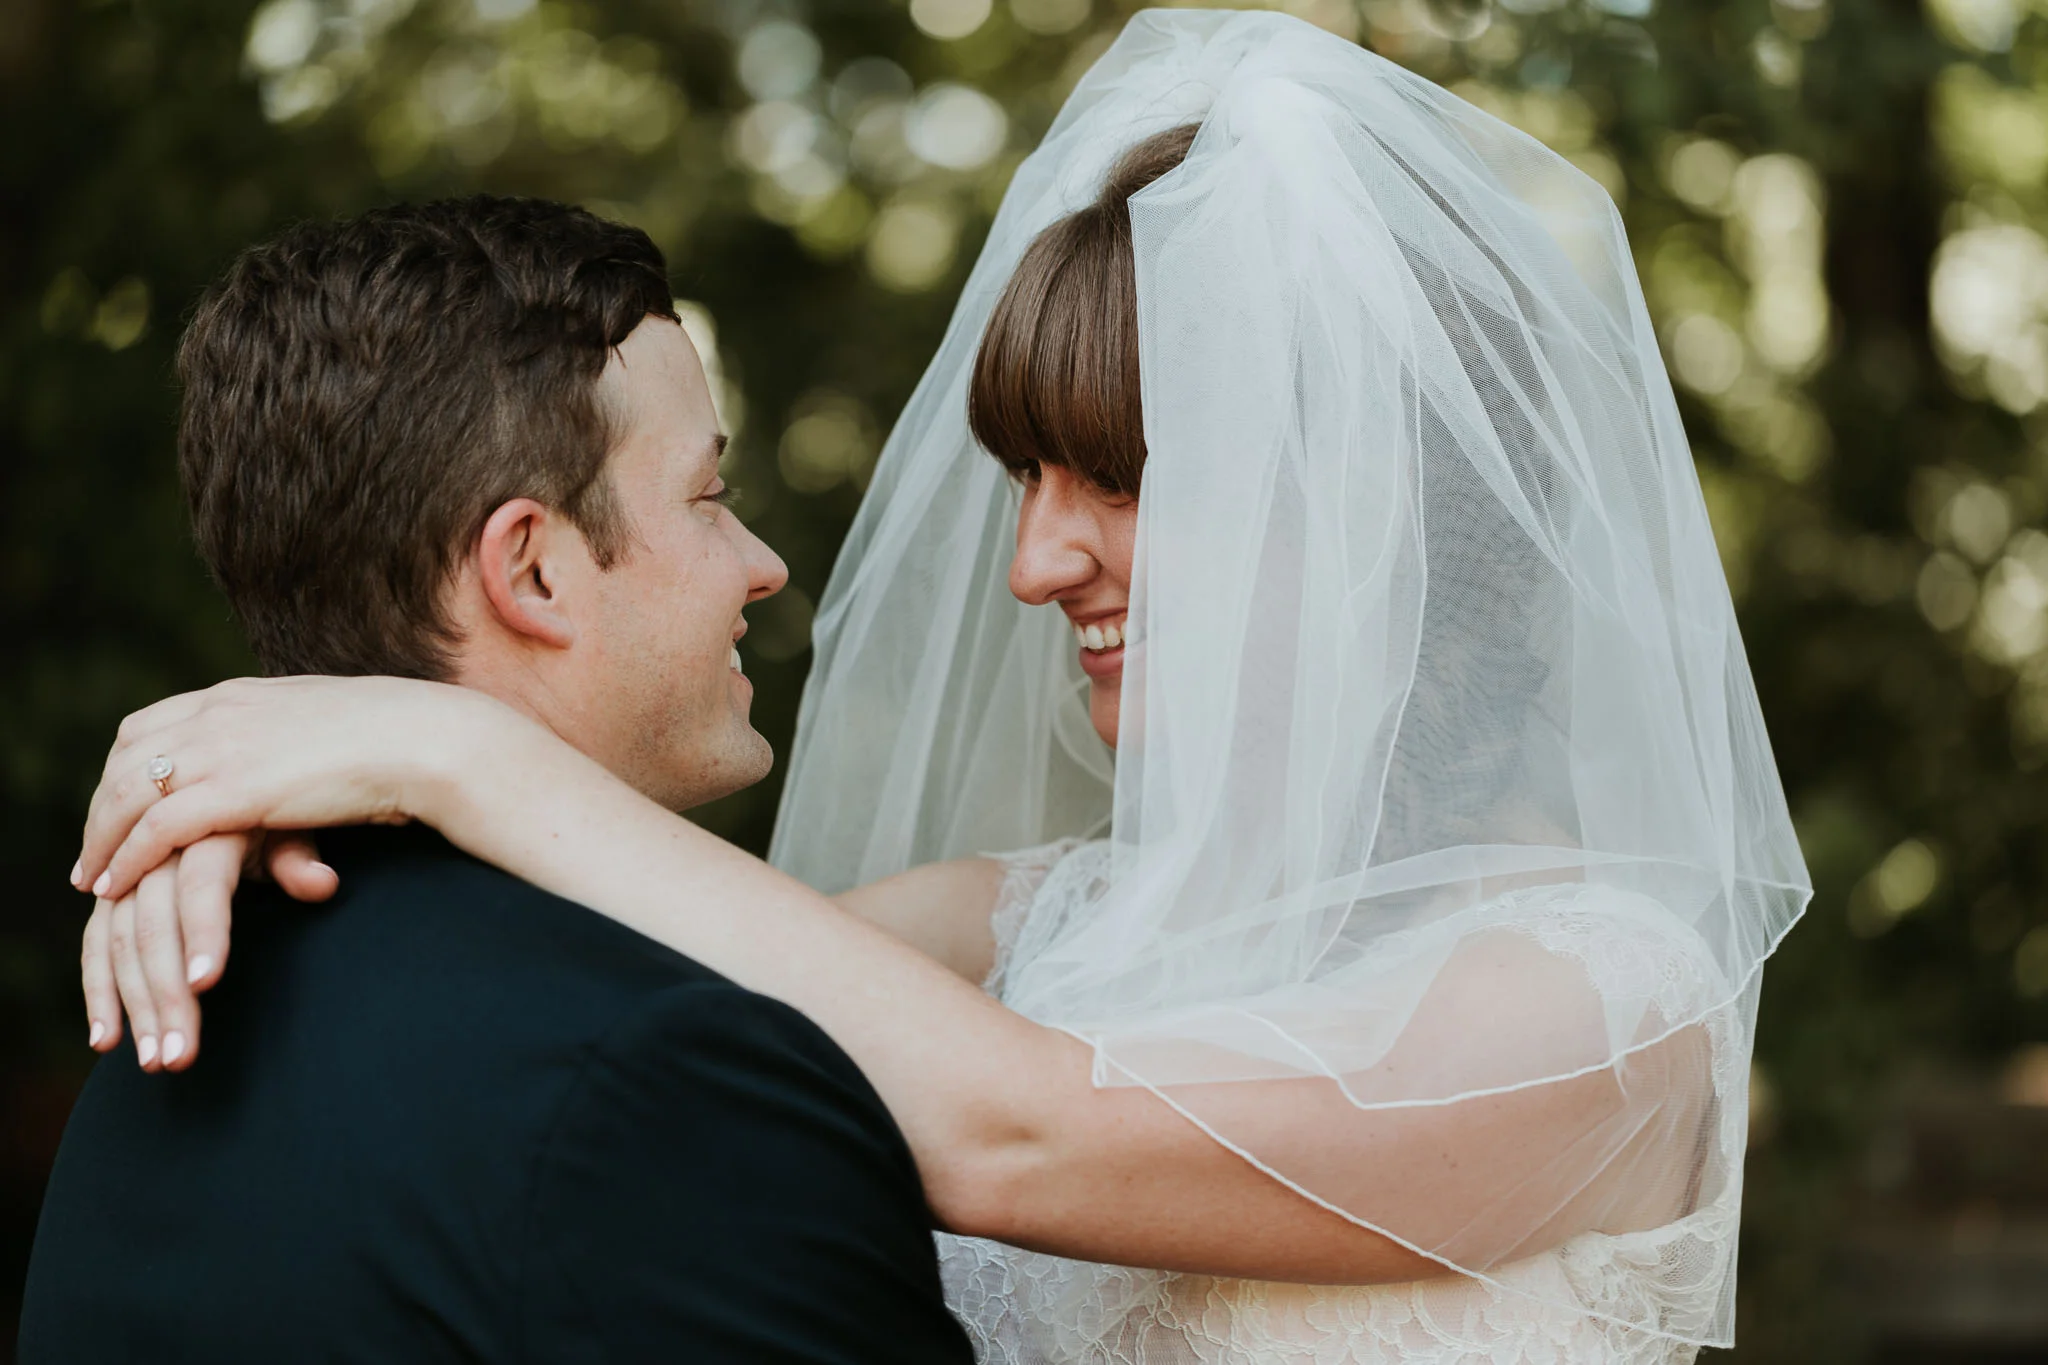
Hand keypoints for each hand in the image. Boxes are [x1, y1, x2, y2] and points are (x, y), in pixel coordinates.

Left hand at [73, 674, 496, 904]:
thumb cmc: (402, 740)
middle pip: (127, 757)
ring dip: (102, 838)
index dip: (126, 768)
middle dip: (103, 806)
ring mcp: (223, 748)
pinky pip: (156, 828)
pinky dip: (128, 857)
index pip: (152, 724)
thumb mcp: (330, 728)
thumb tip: (300, 761)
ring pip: (128, 792)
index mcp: (242, 695)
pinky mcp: (234, 791)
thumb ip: (296, 742)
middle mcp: (219, 713)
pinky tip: (117, 885)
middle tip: (96, 850)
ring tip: (95, 879)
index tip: (120, 804)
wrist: (429, 741)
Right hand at [80, 833, 339, 1068]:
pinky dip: (99, 992)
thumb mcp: (291, 824)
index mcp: (205, 826)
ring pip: (120, 943)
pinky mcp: (112, 896)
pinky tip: (106, 1042)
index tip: (207, 983)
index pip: (201, 883)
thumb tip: (322, 884)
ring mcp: (128, 874)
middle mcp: (157, 850)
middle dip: (164, 994)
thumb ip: (296, 856)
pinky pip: (96, 944)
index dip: (204, 930)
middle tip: (179, 1056)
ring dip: (133, 1006)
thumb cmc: (273, 811)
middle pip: (153, 925)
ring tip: (156, 1062)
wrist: (227, 780)